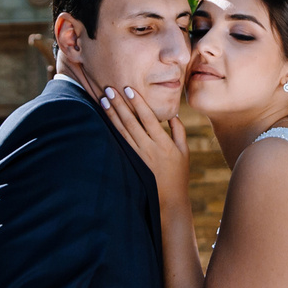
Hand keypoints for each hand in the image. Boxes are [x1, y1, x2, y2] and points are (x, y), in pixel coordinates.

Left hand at [102, 84, 190, 213]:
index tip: (129, 89)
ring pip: (122, 131)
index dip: (137, 103)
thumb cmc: (179, 173)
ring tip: (103, 100)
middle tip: (109, 88)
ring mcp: (138, 155)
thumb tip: (172, 114)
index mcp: (163, 143)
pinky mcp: (131, 161)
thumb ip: (179, 131)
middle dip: (119, 104)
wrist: (169, 198)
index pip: (148, 118)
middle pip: (131, 122)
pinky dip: (112, 129)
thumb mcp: (185, 151)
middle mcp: (149, 148)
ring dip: (112, 114)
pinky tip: (106, 120)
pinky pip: (120, 142)